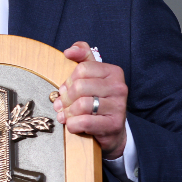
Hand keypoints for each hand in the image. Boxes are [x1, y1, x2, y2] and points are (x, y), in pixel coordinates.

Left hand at [53, 41, 127, 158]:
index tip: (66, 90)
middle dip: (65, 98)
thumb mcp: (91, 77)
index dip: (68, 81)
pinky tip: (73, 125)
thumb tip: (69, 50)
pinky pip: (84, 122)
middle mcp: (119, 87)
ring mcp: (118, 106)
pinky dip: (73, 125)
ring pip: (81, 105)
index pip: (82, 69)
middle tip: (61, 105)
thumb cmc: (97, 101)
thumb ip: (82, 57)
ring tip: (66, 116)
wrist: (111, 130)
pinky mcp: (113, 124)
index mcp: (113, 72)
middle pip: (79, 87)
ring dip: (68, 113)